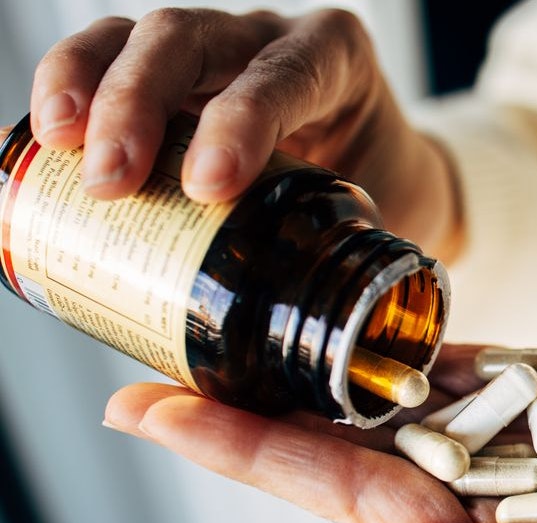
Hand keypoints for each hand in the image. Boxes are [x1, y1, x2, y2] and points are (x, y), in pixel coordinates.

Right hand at [31, 8, 460, 258]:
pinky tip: (48, 137)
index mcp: (338, 63)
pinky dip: (72, 84)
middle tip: (112, 182)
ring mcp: (219, 47)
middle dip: (141, 103)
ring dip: (91, 86)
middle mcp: (272, 41)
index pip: (288, 73)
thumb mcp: (386, 225)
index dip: (242, 119)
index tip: (208, 186)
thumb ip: (352, 279)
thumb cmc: (386, 194)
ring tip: (61, 148)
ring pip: (142, 37)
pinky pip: (110, 54)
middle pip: (194, 40)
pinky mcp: (174, 68)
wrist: (390, 170)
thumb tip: (300, 373)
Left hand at [103, 341, 536, 522]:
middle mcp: (508, 495)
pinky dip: (406, 347)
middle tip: (155, 384)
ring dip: (315, 379)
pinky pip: (472, 363)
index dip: (263, 466)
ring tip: (227, 347)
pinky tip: (342, 328)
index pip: (363, 506)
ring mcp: (532, 435)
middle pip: (356, 454)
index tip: (172, 424)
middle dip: (258, 424)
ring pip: (402, 405)